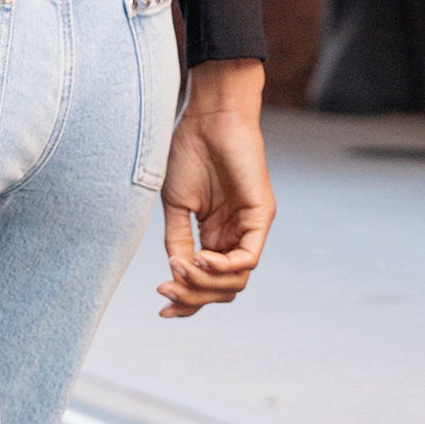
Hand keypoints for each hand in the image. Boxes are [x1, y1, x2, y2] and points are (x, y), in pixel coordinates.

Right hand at [157, 58, 273, 317]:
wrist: (206, 116)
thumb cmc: (188, 151)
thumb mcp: (176, 205)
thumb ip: (178, 240)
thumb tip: (175, 273)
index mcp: (215, 235)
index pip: (209, 283)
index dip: (187, 301)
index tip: (161, 306)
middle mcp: (235, 236)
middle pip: (223, 289)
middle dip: (193, 297)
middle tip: (166, 289)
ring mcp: (250, 228)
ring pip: (236, 281)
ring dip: (204, 284)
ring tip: (180, 270)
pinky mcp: (262, 216)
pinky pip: (247, 259)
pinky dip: (221, 266)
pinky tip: (199, 258)